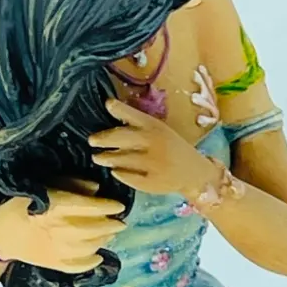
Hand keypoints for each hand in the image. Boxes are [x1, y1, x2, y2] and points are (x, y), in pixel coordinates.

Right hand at [0, 183, 124, 274]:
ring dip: (104, 240)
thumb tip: (96, 188)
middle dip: (112, 225)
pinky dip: (92, 260)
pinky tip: (98, 255)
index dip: (109, 205)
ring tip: (110, 235)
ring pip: (91, 247)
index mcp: (57, 207)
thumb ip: (71, 184)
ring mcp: (58, 250)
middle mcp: (61, 229)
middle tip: (120, 222)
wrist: (1, 234)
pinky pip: (80, 265)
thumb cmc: (22, 205)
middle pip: (96, 228)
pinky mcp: (55, 265)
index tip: (119, 205)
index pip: (92, 206)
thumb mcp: (44, 186)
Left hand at [89, 97, 217, 197]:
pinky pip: (128, 177)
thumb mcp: (159, 130)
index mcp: (155, 127)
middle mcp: (153, 142)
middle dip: (103, 139)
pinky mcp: (151, 182)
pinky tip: (115, 171)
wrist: (194, 172)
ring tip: (99, 158)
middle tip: (91, 141)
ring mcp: (153, 163)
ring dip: (107, 158)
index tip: (107, 104)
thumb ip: (137, 124)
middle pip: (121, 137)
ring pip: (121, 159)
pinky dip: (119, 173)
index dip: (119, 108)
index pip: (133, 115)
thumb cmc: (171, 148)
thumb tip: (109, 113)